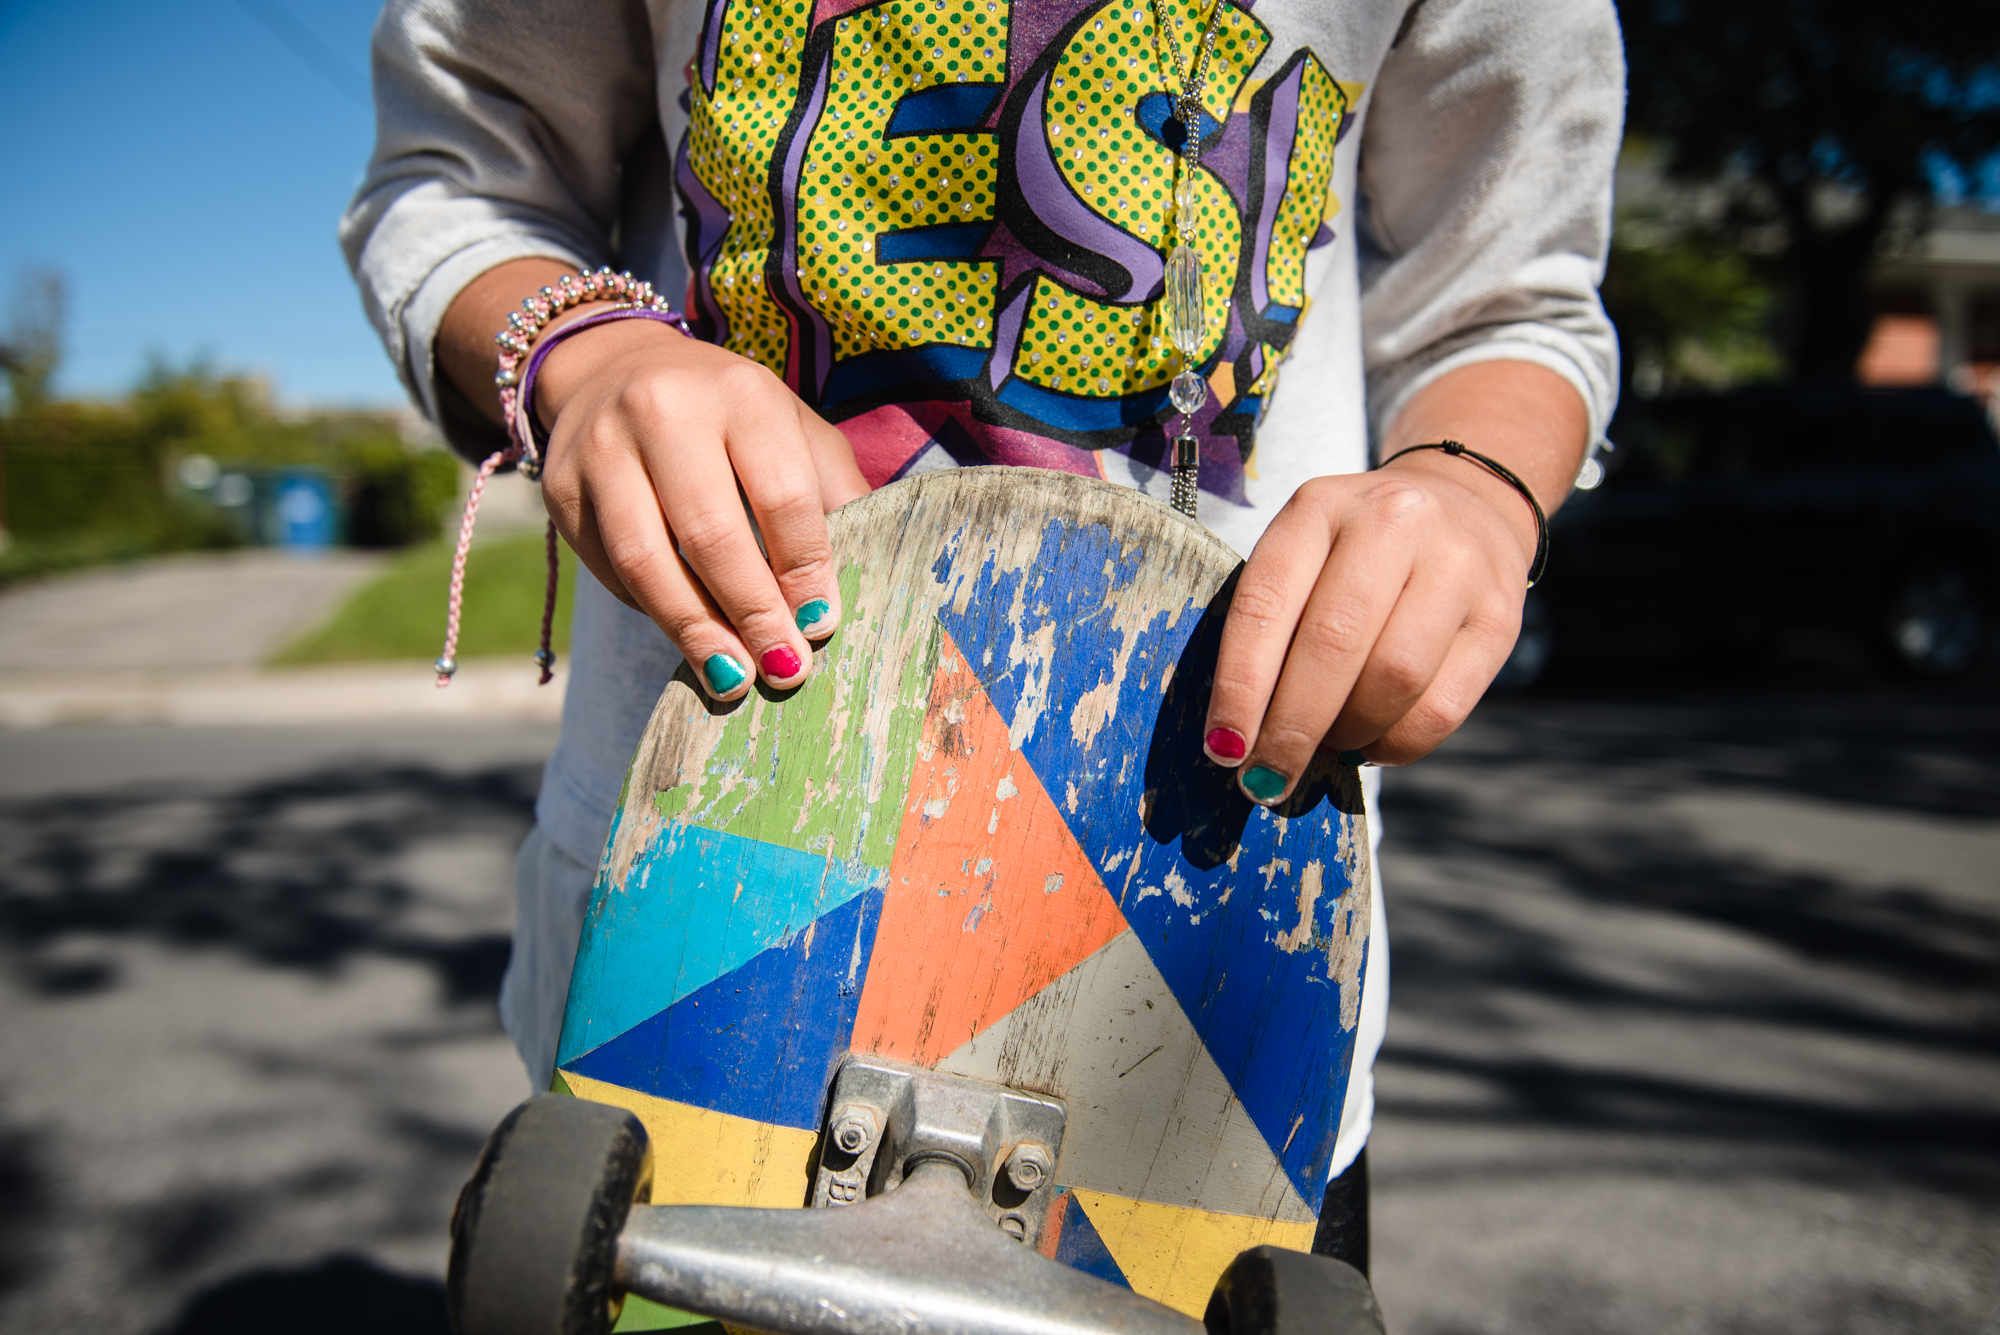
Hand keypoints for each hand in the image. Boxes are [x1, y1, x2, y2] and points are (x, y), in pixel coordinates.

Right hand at [532, 317, 869, 698]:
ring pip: (645, 559)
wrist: (614, 368)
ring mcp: (601, 449)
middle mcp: (663, 410)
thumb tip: (869, 579)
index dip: (804, 568)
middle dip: (752, 611)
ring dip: (692, 629)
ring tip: (731, 677)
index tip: (821, 624)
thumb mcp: (791, 430)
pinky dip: (649, 610)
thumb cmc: (728, 416)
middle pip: (710, 532)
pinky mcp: (560, 489)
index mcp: (741, 393)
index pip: (782, 494)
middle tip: (782, 666)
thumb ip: (830, 493)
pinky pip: (607, 569)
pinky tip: (686, 636)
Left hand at [1201, 361, 1584, 798]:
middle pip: (1333, 645)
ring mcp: (1455, 567)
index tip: (1223, 748)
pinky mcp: (1500, 618)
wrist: (1470, 506)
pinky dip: (1396, 745)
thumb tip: (1241, 737)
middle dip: (1292, 727)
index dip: (1239, 686)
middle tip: (1267, 777)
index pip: (1265, 604)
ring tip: (1327, 747)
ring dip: (1347, 735)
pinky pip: (1442, 708)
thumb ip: (1274, 624)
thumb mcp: (1306, 553)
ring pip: (1393, 678)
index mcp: (1318, 507)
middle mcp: (1391, 523)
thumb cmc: (1357, 551)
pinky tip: (1372, 746)